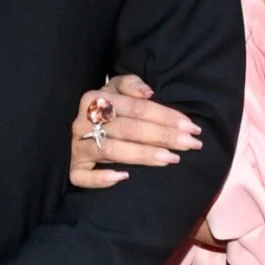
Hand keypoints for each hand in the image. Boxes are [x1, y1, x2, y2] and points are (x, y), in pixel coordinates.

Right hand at [67, 74, 203, 187]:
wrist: (75, 126)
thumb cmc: (106, 108)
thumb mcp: (115, 88)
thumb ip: (131, 85)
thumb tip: (148, 92)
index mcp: (95, 98)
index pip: (137, 108)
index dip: (166, 117)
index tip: (191, 127)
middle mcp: (84, 122)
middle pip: (129, 129)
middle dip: (163, 136)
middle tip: (190, 144)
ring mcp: (77, 146)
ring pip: (111, 151)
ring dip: (143, 155)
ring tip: (171, 159)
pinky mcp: (73, 168)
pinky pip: (82, 177)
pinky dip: (101, 179)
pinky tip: (124, 177)